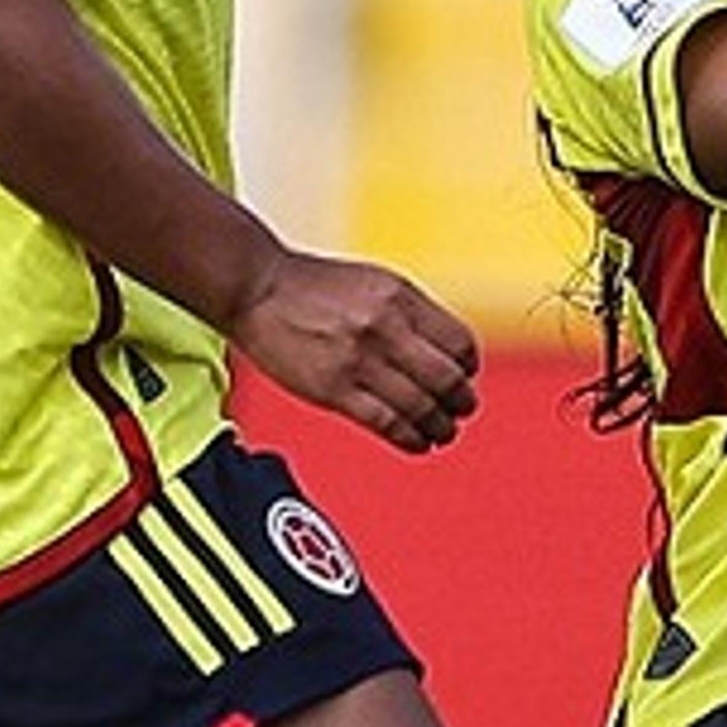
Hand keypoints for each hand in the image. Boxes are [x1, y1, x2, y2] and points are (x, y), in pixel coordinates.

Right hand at [229, 250, 481, 453]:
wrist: (257, 287)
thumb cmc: (313, 287)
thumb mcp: (375, 284)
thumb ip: (412, 315)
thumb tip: (447, 352)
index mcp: (401, 299)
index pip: (460, 343)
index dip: (468, 367)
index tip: (465, 377)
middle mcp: (386, 329)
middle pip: (448, 380)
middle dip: (462, 402)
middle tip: (462, 410)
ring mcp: (360, 361)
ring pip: (422, 408)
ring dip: (441, 427)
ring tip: (443, 432)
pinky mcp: (334, 390)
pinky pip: (387, 424)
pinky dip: (411, 439)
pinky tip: (417, 442)